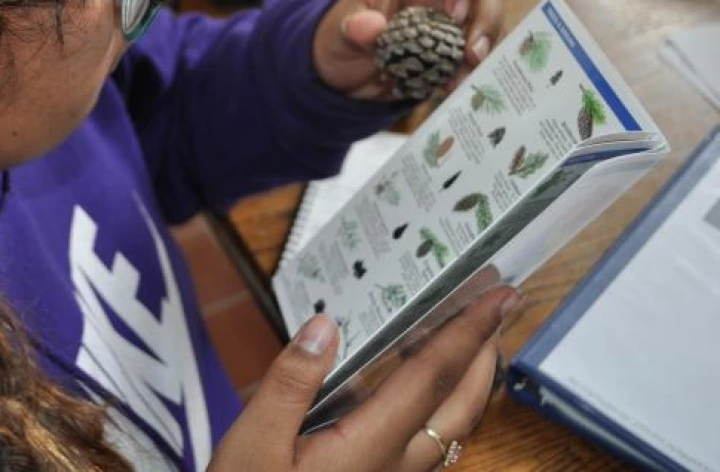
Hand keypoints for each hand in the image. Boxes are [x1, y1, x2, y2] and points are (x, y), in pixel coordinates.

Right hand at [209, 287, 518, 471]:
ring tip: (470, 340)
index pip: (431, 379)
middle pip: (461, 408)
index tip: (498, 295)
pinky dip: (441, 405)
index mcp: (369, 449)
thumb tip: (325, 324)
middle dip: (487, 355)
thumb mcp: (252, 443)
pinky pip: (429, 444)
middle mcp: (395, 468)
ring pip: (452, 430)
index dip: (468, 333)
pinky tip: (418, 389)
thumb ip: (290, 383)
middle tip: (499, 308)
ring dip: (470, 382)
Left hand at [311, 0, 502, 99]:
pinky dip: (474, 74)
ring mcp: (453, 27)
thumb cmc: (343, 35)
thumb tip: (369, 27)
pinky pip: (480, 60)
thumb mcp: (339, 29)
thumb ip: (353, 26)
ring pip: (491, 26)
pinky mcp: (455, 57)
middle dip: (485, 21)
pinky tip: (455, 88)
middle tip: (469, 52)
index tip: (456, 10)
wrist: (343, 74)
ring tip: (466, 74)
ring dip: (485, 50)